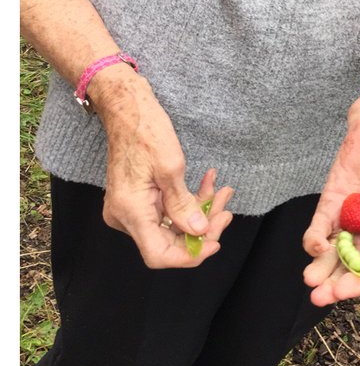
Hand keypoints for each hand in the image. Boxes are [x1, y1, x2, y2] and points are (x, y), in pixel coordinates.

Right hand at [95, 72, 232, 266]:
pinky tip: (209, 184)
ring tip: (222, 191)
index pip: (159, 255)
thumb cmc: (146, 131)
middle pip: (169, 240)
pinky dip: (188, 200)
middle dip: (202, 227)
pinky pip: (167, 210)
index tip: (215, 242)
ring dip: (200, 210)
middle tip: (227, 209)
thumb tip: (199, 232)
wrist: (127, 109)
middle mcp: (126, 217)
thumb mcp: (171, 166)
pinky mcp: (139, 200)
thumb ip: (183, 204)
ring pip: (172, 224)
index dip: (189, 256)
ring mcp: (132, 209)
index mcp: (131, 212)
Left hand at [302, 102, 359, 306]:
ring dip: (322, 268)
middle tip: (320, 297)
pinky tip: (315, 246)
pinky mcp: (332, 201)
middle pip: (352, 263)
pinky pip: (321, 227)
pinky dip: (315, 240)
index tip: (346, 293)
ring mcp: (350, 215)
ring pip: (333, 251)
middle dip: (336, 282)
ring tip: (310, 281)